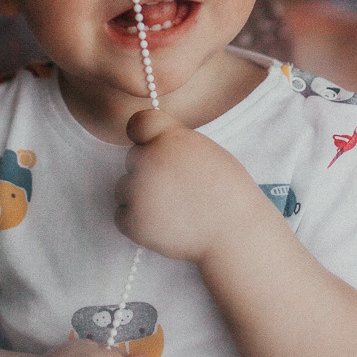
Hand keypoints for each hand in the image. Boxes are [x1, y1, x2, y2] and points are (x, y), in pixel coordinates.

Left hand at [114, 108, 262, 262]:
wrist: (234, 234)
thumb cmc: (228, 192)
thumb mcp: (205, 150)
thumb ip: (174, 143)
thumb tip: (152, 146)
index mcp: (169, 139)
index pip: (139, 123)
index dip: (145, 136)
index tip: (153, 147)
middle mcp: (148, 160)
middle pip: (133, 159)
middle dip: (148, 170)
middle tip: (176, 188)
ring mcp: (137, 192)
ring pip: (124, 188)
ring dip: (140, 196)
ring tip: (172, 208)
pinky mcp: (132, 222)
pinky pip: (122, 216)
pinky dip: (138, 221)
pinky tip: (164, 223)